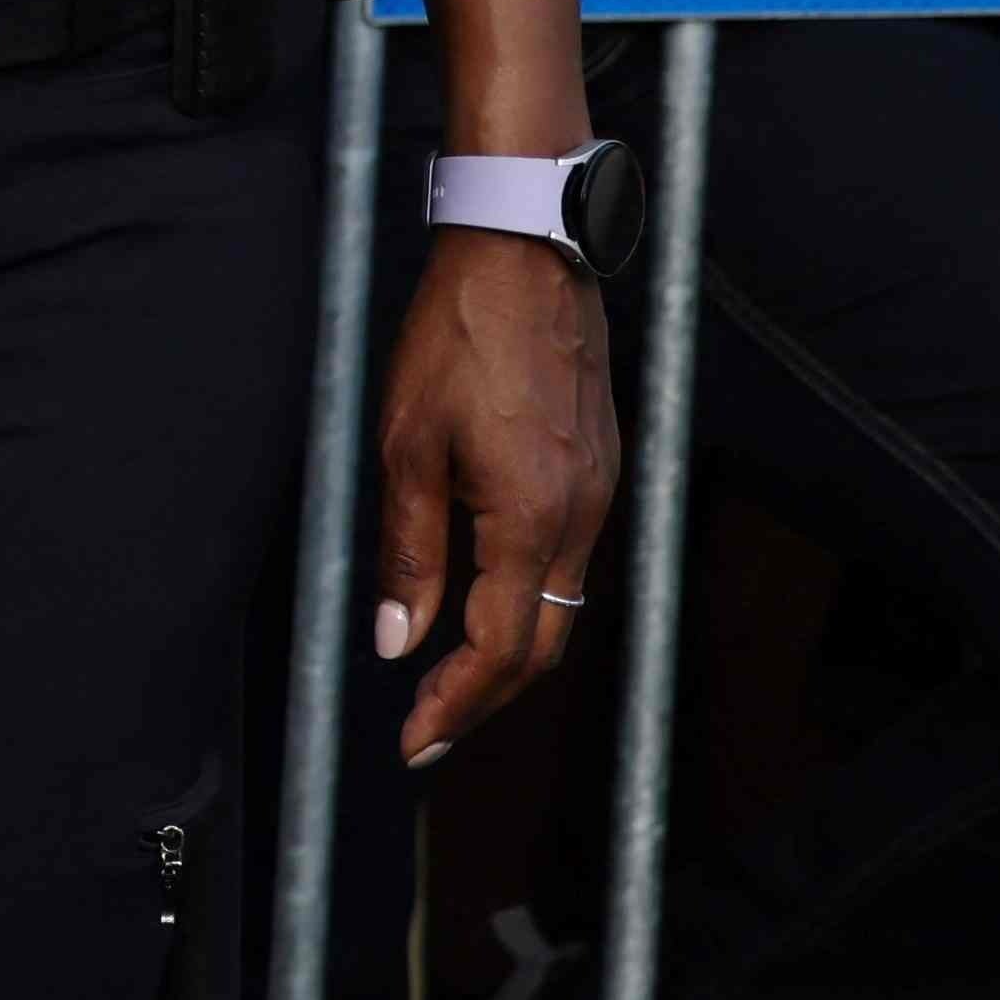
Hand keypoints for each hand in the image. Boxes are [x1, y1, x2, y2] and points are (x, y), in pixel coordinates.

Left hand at [369, 223, 617, 764]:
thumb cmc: (456, 339)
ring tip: (449, 683)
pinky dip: (529, 601)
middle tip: (428, 732)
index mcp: (531, 519)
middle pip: (542, 644)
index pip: (498, 648)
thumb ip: (408, 553)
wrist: (526, 257)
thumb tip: (397, 641)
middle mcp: (582, 518)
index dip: (456, 706)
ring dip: (508, 653)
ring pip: (561, 606)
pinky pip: (570, 561)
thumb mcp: (405, 447)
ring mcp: (601, 494)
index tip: (414, 742)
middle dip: (485, 698)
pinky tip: (488, 604)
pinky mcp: (603, 470)